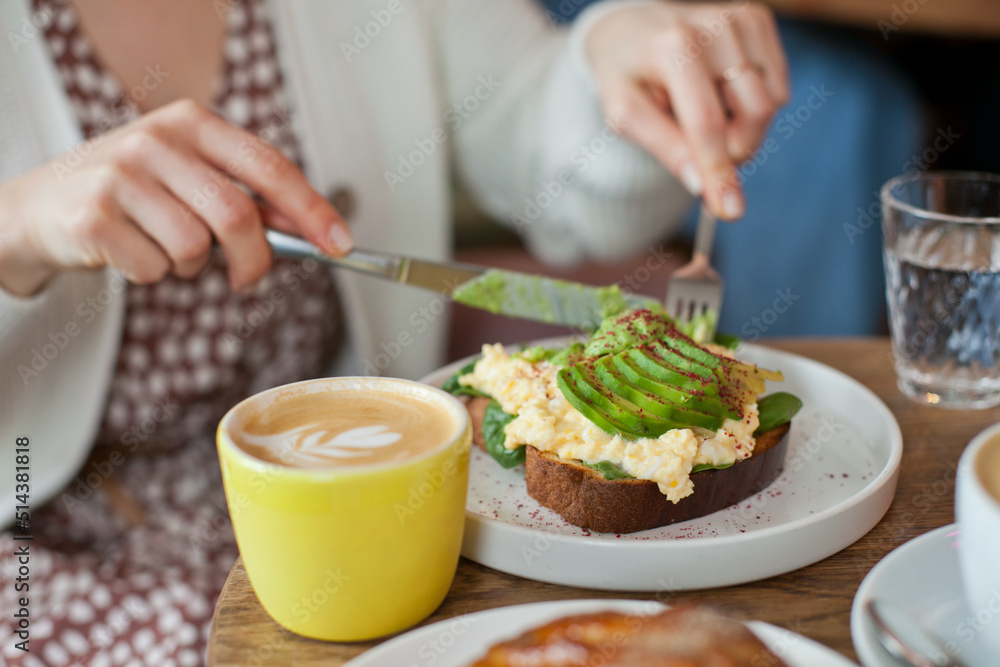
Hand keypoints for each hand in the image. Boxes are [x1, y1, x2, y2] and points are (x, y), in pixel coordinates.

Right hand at [0, 99, 352, 295]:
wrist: (40, 208)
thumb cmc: (130, 196)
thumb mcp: (188, 179)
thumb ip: (245, 198)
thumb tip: (311, 230)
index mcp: (192, 123)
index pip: (269, 166)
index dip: (311, 209)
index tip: (340, 243)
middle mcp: (157, 140)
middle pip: (237, 216)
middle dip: (253, 260)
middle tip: (248, 278)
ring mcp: (121, 174)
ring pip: (194, 248)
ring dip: (190, 267)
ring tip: (163, 250)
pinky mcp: (93, 214)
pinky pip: (155, 268)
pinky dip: (153, 274)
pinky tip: (129, 253)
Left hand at [586, 2, 789, 219]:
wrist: (630, 28)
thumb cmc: (625, 76)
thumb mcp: (625, 114)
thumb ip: (664, 147)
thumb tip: (701, 184)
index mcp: (672, 47)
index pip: (707, 122)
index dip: (719, 170)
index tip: (730, 210)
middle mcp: (713, 26)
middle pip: (754, 112)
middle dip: (736, 149)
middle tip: (705, 155)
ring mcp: (740, 18)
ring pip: (772, 101)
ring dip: (744, 128)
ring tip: (705, 117)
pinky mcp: (757, 19)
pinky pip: (778, 86)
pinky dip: (753, 105)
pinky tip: (721, 95)